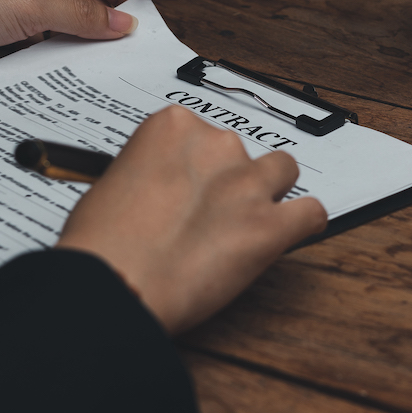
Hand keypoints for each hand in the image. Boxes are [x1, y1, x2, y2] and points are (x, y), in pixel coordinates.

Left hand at [0, 0, 140, 66]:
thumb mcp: (29, 7)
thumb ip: (81, 16)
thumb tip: (122, 23)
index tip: (141, 18)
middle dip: (100, 16)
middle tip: (123, 46)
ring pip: (60, 13)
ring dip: (74, 35)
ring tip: (96, 59)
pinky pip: (37, 32)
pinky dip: (50, 47)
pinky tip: (62, 65)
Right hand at [57, 106, 326, 333]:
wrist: (112, 286)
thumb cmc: (100, 244)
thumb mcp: (110, 185)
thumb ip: (148, 174)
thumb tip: (160, 194)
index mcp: (173, 126)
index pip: (201, 133)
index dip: (194, 166)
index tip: (185, 188)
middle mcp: (215, 145)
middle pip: (240, 150)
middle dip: (229, 179)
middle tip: (207, 216)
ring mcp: (247, 184)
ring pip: (283, 170)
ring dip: (270, 192)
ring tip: (246, 222)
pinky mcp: (270, 227)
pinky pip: (311, 214)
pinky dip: (304, 225)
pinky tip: (288, 236)